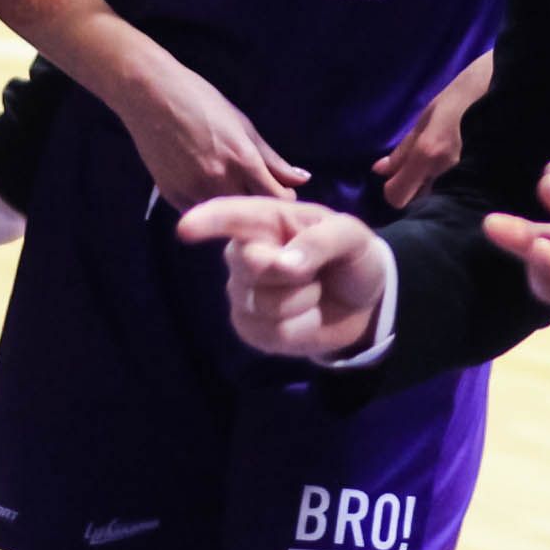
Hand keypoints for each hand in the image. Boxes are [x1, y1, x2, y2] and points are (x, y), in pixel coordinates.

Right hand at [117, 61, 307, 210]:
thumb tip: (303, 180)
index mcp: (243, 159)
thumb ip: (273, 159)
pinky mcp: (173, 196)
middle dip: (260, 206)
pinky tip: (205, 183)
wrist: (149, 95)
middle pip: (253, 212)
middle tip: (258, 193)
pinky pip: (201, 211)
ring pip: (226, 216)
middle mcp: (220, 180)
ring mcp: (194, 191)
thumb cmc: (200, 102)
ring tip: (229, 185)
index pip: (278, 199)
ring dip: (233, 207)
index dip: (285, 199)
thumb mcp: (243, 125)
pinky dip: (209, 204)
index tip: (282, 193)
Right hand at [183, 197, 388, 357]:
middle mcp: (244, 254)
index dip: (207, 221)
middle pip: (252, 265)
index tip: (186, 228)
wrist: (363, 300)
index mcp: (266, 221)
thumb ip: (321, 240)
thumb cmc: (350, 254)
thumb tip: (284, 264)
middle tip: (316, 270)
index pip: (230, 216)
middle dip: (294, 273)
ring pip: (265, 305)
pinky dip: (302, 328)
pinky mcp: (249, 328)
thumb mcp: (352, 236)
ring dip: (304, 302)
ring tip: (314, 291)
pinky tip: (307, 316)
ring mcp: (242, 293)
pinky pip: (273, 333)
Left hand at [374, 50, 493, 209]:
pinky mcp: (489, 183)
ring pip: (441, 202)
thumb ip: (404, 148)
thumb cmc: (465, 94)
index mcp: (429, 153)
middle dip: (417, 192)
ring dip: (438, 193)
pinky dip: (457, 191)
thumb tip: (380, 171)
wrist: (511, 87)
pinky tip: (461, 174)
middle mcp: (448, 173)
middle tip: (424, 173)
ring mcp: (470, 180)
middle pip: (419, 204)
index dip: (394, 187)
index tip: (402, 175)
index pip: (396, 196)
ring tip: (445, 172)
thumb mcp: (428, 116)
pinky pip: (462, 197)